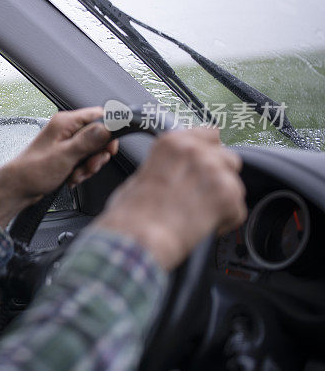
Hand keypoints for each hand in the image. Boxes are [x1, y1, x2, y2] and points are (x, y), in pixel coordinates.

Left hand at [0, 107, 117, 227]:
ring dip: (88, 166)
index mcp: (65, 122)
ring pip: (92, 151)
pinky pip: (84, 160)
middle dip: (97, 155)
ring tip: (75, 174)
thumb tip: (108, 127)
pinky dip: (81, 171)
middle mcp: (66, 129)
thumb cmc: (33, 170)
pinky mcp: (65, 154)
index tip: (108, 149)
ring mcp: (66, 142)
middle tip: (88, 165)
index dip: (109, 132)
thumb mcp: (65, 155)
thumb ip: (88, 140)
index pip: (99, 115)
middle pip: (98, 136)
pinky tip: (71, 177)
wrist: (18, 187)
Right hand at [94, 127, 246, 269]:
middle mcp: (196, 152)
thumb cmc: (132, 212)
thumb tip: (176, 170)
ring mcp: (215, 172)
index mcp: (173, 142)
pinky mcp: (228, 197)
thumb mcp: (142, 174)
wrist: (139, 237)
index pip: (210, 134)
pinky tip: (203, 226)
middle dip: (218, 176)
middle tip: (201, 194)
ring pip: (235, 184)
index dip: (209, 152)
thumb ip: (167, 164)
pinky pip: (238, 210)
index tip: (206, 163)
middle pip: (228, 158)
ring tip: (199, 214)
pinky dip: (224, 221)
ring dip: (222, 199)